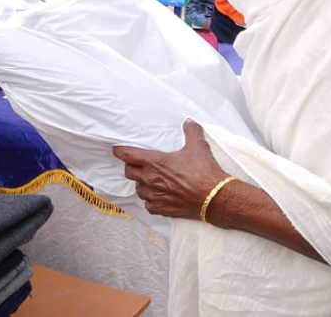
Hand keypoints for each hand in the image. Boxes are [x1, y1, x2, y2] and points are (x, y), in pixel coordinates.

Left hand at [113, 120, 229, 219]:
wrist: (214, 197)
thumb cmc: (204, 172)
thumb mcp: (198, 146)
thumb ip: (191, 130)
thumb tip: (188, 121)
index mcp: (156, 163)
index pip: (129, 155)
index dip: (120, 151)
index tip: (116, 150)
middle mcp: (152, 180)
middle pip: (129, 173)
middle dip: (130, 167)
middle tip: (135, 164)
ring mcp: (156, 196)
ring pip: (138, 190)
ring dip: (141, 184)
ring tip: (148, 180)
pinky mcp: (163, 209)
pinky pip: (149, 206)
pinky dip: (150, 201)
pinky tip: (156, 197)